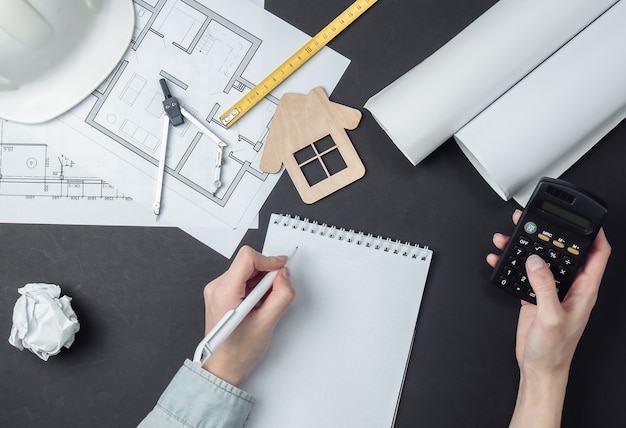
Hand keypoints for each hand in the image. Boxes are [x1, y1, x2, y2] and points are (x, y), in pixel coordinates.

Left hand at [201, 245, 294, 385]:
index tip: (281, 269)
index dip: (268, 260)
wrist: (222, 369)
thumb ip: (281, 295)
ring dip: (261, 283)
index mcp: (224, 292)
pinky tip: (257, 306)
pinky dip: (254, 288)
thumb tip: (284, 276)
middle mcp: (216, 287)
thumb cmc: (237, 353)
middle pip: (248, 263)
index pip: (248, 258)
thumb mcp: (267, 323)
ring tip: (264, 304)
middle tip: (275, 293)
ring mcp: (217, 290)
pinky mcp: (220, 294)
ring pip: (247, 271)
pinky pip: (242, 280)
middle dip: (266, 274)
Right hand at [487, 210, 610, 426]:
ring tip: (510, 236)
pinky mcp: (533, 296)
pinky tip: (500, 258)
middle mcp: (569, 288)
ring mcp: (550, 291)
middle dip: (549, 234)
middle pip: (563, 252)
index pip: (597, 255)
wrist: (538, 368)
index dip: (595, 235)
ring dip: (525, 247)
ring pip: (540, 259)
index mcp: (583, 290)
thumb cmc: (554, 351)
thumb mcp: (551, 317)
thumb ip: (545, 286)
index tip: (585, 220)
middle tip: (535, 220)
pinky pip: (523, 273)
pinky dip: (510, 263)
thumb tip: (536, 262)